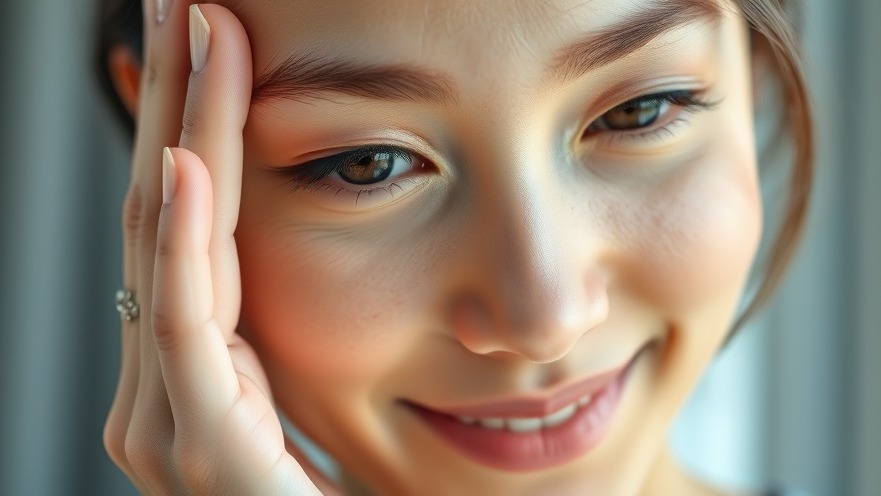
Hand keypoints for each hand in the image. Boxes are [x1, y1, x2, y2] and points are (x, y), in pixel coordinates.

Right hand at [102, 3, 331, 493]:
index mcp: (190, 366)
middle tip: (184, 2)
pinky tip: (185, 161)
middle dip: (176, 99)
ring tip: (195, 32)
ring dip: (184, 131)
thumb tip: (272, 258)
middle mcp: (159, 384)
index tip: (209, 34)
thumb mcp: (305, 394)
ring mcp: (166, 416)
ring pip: (171, 245)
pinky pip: (185, 323)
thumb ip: (278, 335)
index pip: (186, 218)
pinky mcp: (199, 444)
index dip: (192, 120)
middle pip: (166, 212)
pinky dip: (183, 239)